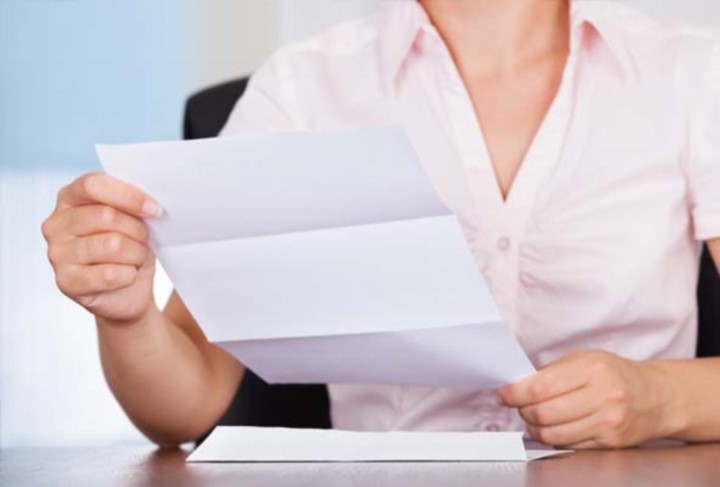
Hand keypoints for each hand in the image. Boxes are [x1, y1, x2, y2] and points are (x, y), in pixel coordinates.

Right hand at [42, 172, 162, 323]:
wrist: (128, 291)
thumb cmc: (129, 247)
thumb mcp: (133, 218)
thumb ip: (132, 204)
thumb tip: (150, 203)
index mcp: (70, 198)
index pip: (93, 184)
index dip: (128, 196)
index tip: (154, 209)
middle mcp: (57, 224)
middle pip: (106, 215)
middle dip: (138, 230)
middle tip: (145, 240)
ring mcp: (57, 254)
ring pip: (112, 244)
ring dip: (136, 253)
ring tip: (136, 258)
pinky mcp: (66, 282)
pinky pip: (111, 274)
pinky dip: (129, 275)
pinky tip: (126, 276)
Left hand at [498, 350, 681, 448]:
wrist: (657, 396)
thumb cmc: (615, 374)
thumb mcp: (584, 360)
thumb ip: (551, 372)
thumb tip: (516, 385)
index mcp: (592, 369)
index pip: (540, 387)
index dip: (515, 393)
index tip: (504, 394)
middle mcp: (602, 396)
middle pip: (543, 413)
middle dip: (523, 411)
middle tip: (519, 406)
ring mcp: (608, 422)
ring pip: (553, 435)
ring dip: (535, 428)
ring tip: (535, 417)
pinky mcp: (610, 443)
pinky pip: (568, 446)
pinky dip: (554, 438)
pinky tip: (555, 427)